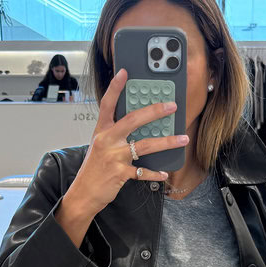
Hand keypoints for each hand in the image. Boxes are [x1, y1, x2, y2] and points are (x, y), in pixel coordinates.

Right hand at [62, 69, 188, 218]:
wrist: (83, 194)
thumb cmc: (94, 170)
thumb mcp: (100, 147)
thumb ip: (115, 135)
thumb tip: (140, 126)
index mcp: (101, 131)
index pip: (107, 104)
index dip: (115, 87)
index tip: (124, 73)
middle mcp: (107, 140)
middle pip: (133, 120)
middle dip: (155, 111)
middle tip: (172, 106)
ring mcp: (114, 156)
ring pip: (145, 145)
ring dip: (167, 142)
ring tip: (182, 139)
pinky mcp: (120, 173)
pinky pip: (143, 172)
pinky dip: (155, 173)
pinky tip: (164, 172)